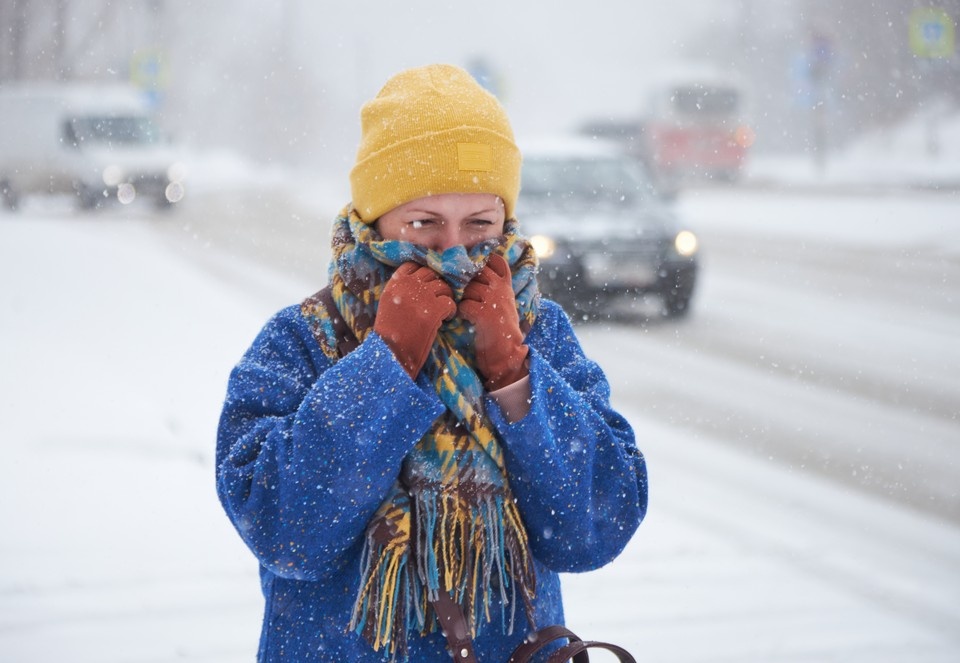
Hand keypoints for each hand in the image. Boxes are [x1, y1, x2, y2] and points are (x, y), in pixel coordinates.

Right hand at [374, 262, 456, 378]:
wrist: (389, 353)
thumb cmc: (388, 334)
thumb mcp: (388, 305)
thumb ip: (401, 290)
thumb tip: (421, 282)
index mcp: (395, 283)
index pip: (414, 265)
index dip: (424, 274)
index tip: (428, 285)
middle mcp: (408, 285)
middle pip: (431, 273)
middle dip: (438, 285)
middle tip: (440, 298)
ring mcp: (421, 296)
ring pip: (443, 286)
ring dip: (446, 297)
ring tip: (443, 310)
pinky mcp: (433, 310)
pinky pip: (450, 302)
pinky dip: (451, 311)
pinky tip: (446, 320)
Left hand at [459, 253, 528, 390]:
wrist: (507, 354)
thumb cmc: (500, 329)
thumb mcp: (502, 303)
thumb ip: (492, 287)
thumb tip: (471, 274)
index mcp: (506, 285)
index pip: (496, 260)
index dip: (482, 261)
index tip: (473, 270)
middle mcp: (501, 289)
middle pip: (476, 272)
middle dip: (466, 281)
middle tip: (463, 295)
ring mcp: (493, 300)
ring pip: (467, 289)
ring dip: (461, 299)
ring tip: (465, 311)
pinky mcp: (484, 313)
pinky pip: (463, 305)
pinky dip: (460, 313)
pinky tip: (463, 319)